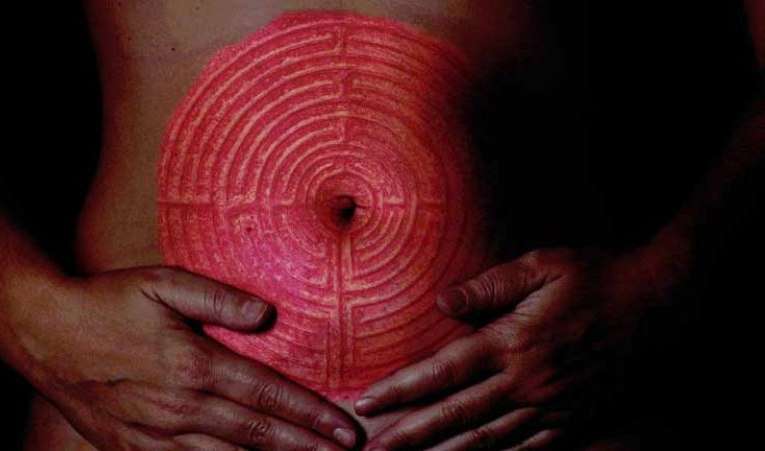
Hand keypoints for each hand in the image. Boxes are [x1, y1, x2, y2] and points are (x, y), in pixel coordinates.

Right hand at [12, 266, 359, 449]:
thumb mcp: (162, 283)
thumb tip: (267, 314)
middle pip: (257, 435)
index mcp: (193, 365)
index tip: (346, 426)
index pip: (267, 394)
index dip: (311, 414)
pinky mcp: (134, 449)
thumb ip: (218, 297)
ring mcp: (156, 436)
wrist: (45, 334)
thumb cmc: (108, 302)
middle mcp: (180, 408)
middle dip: (306, 447)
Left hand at [355, 247, 677, 449]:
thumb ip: (489, 286)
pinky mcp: (572, 416)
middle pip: (455, 414)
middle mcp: (526, 380)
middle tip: (371, 449)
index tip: (367, 402)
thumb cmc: (593, 276)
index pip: (443, 371)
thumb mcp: (540, 266)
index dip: (402, 389)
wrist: (654, 303)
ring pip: (487, 438)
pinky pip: (530, 447)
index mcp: (512, 342)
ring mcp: (550, 404)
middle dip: (409, 434)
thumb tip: (443, 302)